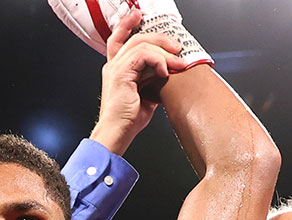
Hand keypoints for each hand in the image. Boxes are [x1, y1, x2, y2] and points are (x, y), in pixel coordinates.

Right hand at [90, 10, 184, 154]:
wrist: (118, 132)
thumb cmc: (128, 119)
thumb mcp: (147, 95)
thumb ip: (154, 79)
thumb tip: (170, 72)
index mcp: (118, 69)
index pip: (119, 39)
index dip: (127, 25)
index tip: (137, 15)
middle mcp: (114, 66)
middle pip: (136, 38)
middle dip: (160, 38)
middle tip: (176, 46)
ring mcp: (115, 68)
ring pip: (142, 44)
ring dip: (164, 52)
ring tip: (177, 63)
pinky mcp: (120, 73)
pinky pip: (142, 55)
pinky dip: (157, 61)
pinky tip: (164, 71)